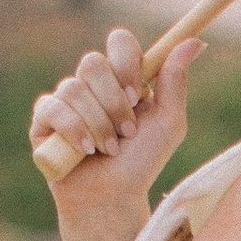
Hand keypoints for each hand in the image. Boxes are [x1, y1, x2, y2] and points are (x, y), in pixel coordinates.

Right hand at [30, 28, 202, 220]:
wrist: (112, 198)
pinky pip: (53, 108)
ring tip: (109, 150)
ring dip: (98, 124)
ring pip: (73, 88)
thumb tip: (196, 42)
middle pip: (93, 62)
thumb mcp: (168, 122)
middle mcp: (91, 85)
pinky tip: (85, 152)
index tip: (137, 92)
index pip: (119, 42)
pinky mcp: (43, 121)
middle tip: (127, 131)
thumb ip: (176, 80)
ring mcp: (65, 100)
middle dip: (113, 102)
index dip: (126, 62)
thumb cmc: (141, 162)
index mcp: (121, 78)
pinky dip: (74, 130)